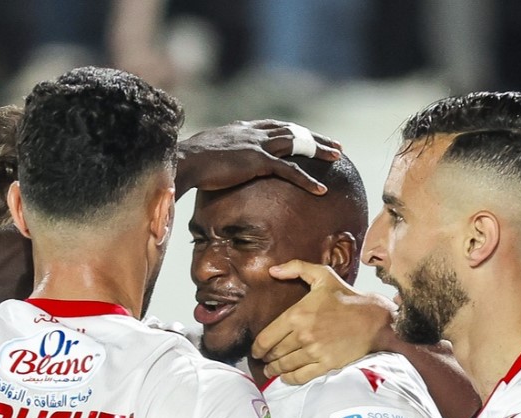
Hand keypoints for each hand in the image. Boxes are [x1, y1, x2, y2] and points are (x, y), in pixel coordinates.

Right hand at [175, 120, 341, 195]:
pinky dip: (307, 180)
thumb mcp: (206, 154)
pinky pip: (289, 170)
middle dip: (315, 137)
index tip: (306, 134)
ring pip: (297, 144)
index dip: (293, 130)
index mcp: (241, 129)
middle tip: (334, 144)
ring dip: (320, 150)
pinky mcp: (258, 161)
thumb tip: (212, 167)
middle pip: (292, 131)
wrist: (183, 161)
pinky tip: (321, 189)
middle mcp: (253, 132)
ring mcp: (257, 145)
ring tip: (337, 157)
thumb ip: (217, 156)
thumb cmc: (187, 162)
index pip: (274, 125)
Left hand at [254, 261, 395, 384]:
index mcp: (297, 314)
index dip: (257, 348)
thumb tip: (272, 270)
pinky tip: (286, 377)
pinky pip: (301, 376)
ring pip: (285, 366)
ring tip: (271, 370)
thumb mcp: (322, 275)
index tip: (256, 351)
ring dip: (275, 370)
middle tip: (264, 360)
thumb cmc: (346, 297)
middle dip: (266, 358)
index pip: (266, 338)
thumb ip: (296, 268)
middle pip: (274, 353)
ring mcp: (314, 351)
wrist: (374, 318)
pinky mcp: (326, 364)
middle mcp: (303, 335)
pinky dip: (290, 379)